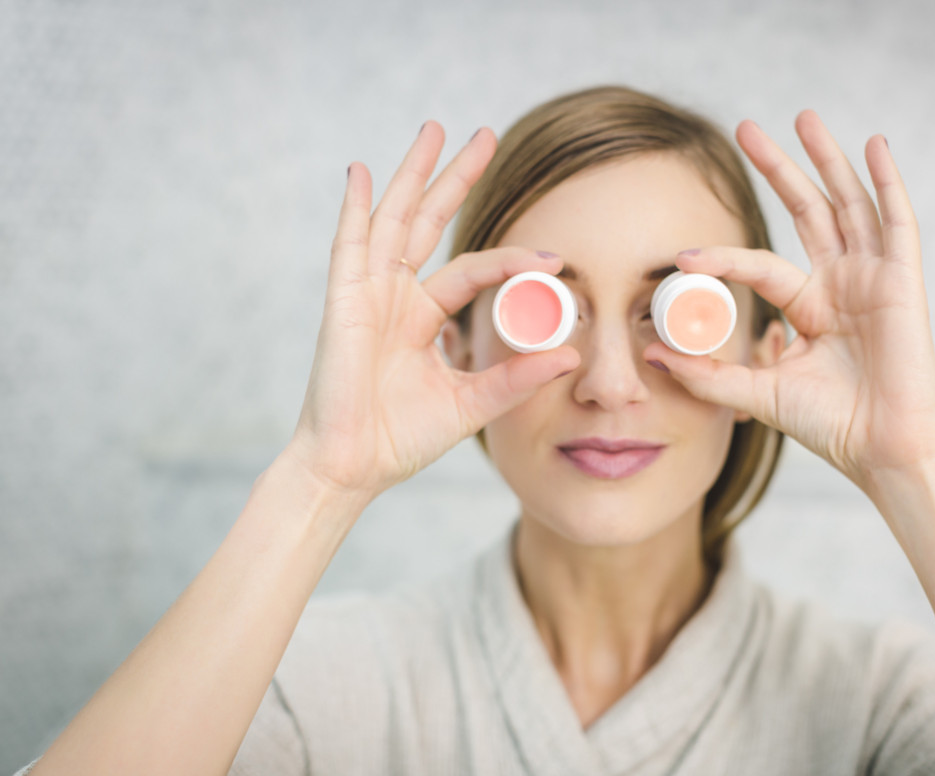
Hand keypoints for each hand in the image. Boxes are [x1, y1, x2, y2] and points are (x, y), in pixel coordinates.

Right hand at [286, 123, 579, 501]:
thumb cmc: (403, 438)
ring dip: (414, 174)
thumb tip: (571, 356)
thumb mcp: (472, 404)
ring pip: (395, 219)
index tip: (556, 259)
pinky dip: (356, 208)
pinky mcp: (343, 302)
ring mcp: (368, 293)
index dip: (513, 260)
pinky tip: (364, 172)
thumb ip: (516, 378)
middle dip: (456, 178)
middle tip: (486, 135)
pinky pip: (349, 245)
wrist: (355, 465)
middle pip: (430, 221)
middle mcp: (396, 295)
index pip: (474, 269)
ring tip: (434, 130)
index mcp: (423, 317)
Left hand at [643, 111, 934, 492]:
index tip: (681, 257)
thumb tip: (652, 354)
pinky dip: (888, 182)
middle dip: (778, 169)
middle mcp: (840, 283)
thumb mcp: (757, 393)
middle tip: (745, 128)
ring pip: (847, 203)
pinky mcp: (903, 281)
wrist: (881, 449)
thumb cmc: (830, 425)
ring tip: (802, 116)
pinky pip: (897, 222)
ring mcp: (872, 277)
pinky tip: (874, 145)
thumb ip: (708, 374)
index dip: (722, 258)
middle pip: (806, 211)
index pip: (760, 264)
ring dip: (826, 159)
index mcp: (808, 306)